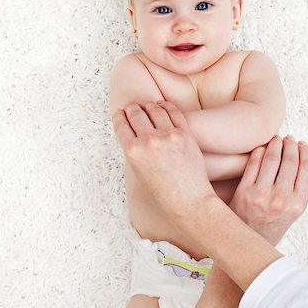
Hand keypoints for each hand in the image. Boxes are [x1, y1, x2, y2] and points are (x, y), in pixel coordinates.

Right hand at [112, 100, 215, 223]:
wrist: (189, 202)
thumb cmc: (162, 193)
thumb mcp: (138, 172)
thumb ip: (134, 151)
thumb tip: (133, 131)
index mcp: (132, 152)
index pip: (121, 125)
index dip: (119, 116)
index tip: (120, 112)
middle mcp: (148, 140)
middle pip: (136, 113)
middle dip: (132, 108)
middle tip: (132, 106)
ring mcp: (168, 135)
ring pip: (154, 108)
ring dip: (148, 104)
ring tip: (147, 104)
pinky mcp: (185, 134)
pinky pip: (173, 111)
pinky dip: (165, 106)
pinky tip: (162, 105)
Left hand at [229, 135, 307, 245]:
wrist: (247, 242)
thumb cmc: (271, 225)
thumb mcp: (292, 212)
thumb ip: (297, 189)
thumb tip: (299, 157)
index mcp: (298, 205)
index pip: (307, 169)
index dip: (305, 152)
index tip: (302, 144)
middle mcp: (281, 200)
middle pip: (290, 161)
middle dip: (290, 145)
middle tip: (288, 139)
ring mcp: (261, 194)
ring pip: (272, 159)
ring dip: (275, 144)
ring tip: (276, 139)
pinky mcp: (244, 191)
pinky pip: (254, 163)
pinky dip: (259, 152)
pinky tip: (262, 148)